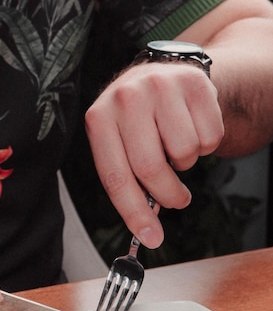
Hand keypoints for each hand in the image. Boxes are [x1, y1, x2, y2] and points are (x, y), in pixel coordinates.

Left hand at [85, 61, 223, 247]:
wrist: (163, 74)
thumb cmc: (138, 120)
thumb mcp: (119, 142)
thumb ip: (127, 179)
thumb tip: (146, 227)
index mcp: (99, 118)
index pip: (115, 177)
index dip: (133, 212)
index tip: (150, 237)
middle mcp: (126, 98)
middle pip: (150, 168)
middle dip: (168, 195)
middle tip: (176, 199)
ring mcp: (160, 86)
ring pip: (184, 152)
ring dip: (186, 163)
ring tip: (176, 147)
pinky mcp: (193, 82)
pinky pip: (210, 136)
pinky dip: (206, 145)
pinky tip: (191, 128)